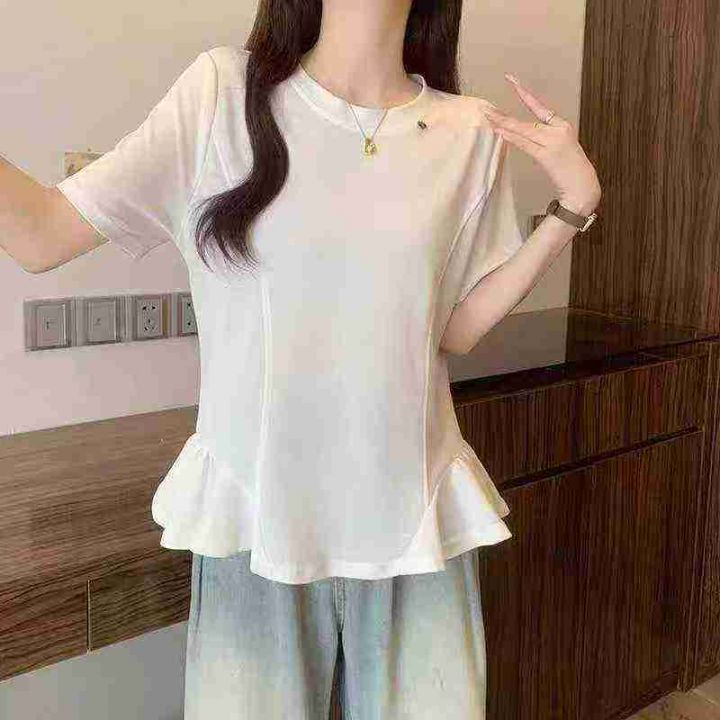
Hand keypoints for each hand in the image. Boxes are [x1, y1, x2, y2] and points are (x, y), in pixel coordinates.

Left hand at [483, 74, 600, 215]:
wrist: (583, 185)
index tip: (511, 81)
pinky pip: (525, 144)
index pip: (538, 106)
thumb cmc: (571, 170)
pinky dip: (511, 137)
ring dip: (503, 125)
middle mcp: (557, 130)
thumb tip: (520, 136)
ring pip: (523, 131)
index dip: (523, 93)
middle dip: (504, 116)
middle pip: (525, 121)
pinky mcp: (547, 155)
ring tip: (488, 118)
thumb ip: (544, 139)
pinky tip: (500, 132)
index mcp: (562, 125)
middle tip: (486, 109)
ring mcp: (552, 142)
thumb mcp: (560, 148)